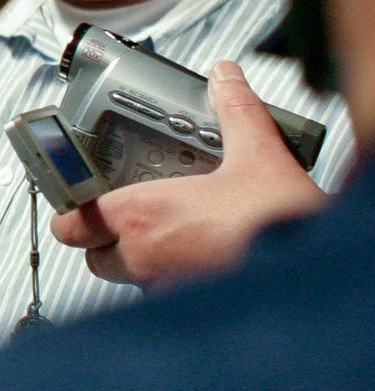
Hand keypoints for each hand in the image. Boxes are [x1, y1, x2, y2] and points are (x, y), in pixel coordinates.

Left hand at [51, 61, 325, 287]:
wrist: (318, 278)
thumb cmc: (281, 224)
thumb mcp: (258, 155)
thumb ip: (235, 112)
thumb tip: (226, 78)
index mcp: (142, 215)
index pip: (71, 225)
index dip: (73, 215)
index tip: (84, 204)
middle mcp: (144, 258)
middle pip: (94, 259)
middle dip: (106, 242)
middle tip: (132, 220)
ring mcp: (166, 290)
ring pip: (129, 281)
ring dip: (140, 262)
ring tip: (172, 237)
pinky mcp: (193, 311)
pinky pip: (165, 298)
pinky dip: (173, 282)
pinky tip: (201, 261)